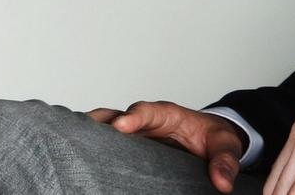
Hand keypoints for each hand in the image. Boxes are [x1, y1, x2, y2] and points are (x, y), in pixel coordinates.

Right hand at [87, 101, 247, 193]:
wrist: (211, 140)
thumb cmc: (214, 138)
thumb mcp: (225, 145)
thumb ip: (225, 161)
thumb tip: (223, 183)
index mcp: (168, 114)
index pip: (148, 111)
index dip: (133, 117)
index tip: (120, 126)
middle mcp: (145, 121)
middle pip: (116, 117)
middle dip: (100, 123)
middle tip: (82, 133)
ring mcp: (133, 135)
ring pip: (105, 129)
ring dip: (89, 135)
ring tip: (68, 144)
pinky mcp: (128, 149)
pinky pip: (106, 145)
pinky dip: (91, 148)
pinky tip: (75, 158)